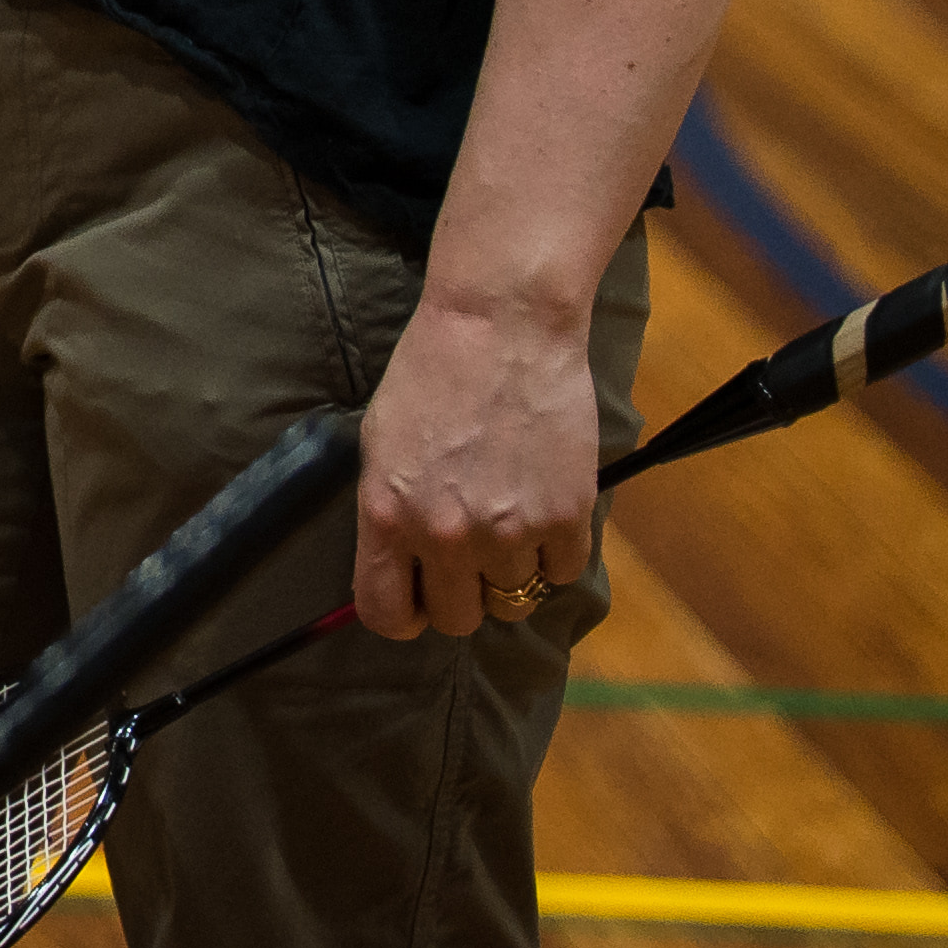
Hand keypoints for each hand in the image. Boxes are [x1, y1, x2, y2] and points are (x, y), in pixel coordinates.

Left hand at [353, 276, 602, 638]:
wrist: (501, 327)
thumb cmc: (431, 374)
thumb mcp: (380, 444)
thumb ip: (388, 513)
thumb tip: (395, 568)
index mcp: (387, 515)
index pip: (385, 613)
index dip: (402, 614)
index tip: (416, 597)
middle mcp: (446, 534)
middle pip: (458, 620)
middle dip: (462, 595)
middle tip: (469, 557)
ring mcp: (510, 530)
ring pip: (514, 601)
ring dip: (512, 572)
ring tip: (509, 519)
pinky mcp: (567, 516)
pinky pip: (563, 571)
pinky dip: (556, 551)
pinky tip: (544, 507)